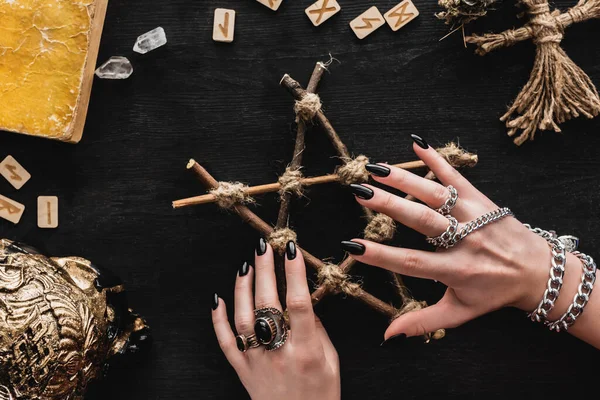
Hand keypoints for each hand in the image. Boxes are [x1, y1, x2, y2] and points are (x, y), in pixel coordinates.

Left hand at [212, 239, 339, 399]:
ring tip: (247, 265)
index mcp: (307, 351)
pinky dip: (218, 319)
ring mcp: (256, 362)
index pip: (298, 304)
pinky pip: (225, 342)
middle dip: (266, 271)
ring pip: (244, 319)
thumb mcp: (332, 363)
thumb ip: (318, 330)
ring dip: (243, 289)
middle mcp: (279, 354)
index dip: (294, 274)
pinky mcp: (242, 370)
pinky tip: (217, 298)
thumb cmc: (320, 396)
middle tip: (265, 246)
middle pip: (268, 304)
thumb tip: (305, 300)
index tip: (291, 250)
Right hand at [342, 135, 583, 340]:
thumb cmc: (494, 293)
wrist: (538, 271)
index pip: (413, 263)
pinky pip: (457, 176)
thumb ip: (422, 322)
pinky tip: (416, 143)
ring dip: (405, 179)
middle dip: (390, 206)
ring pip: (437, 194)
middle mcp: (465, 241)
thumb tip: (388, 336)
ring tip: (376, 169)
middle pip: (423, 221)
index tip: (353, 247)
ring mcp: (474, 216)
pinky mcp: (482, 199)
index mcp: (456, 271)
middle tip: (361, 194)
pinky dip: (437, 159)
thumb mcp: (460, 312)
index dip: (382, 256)